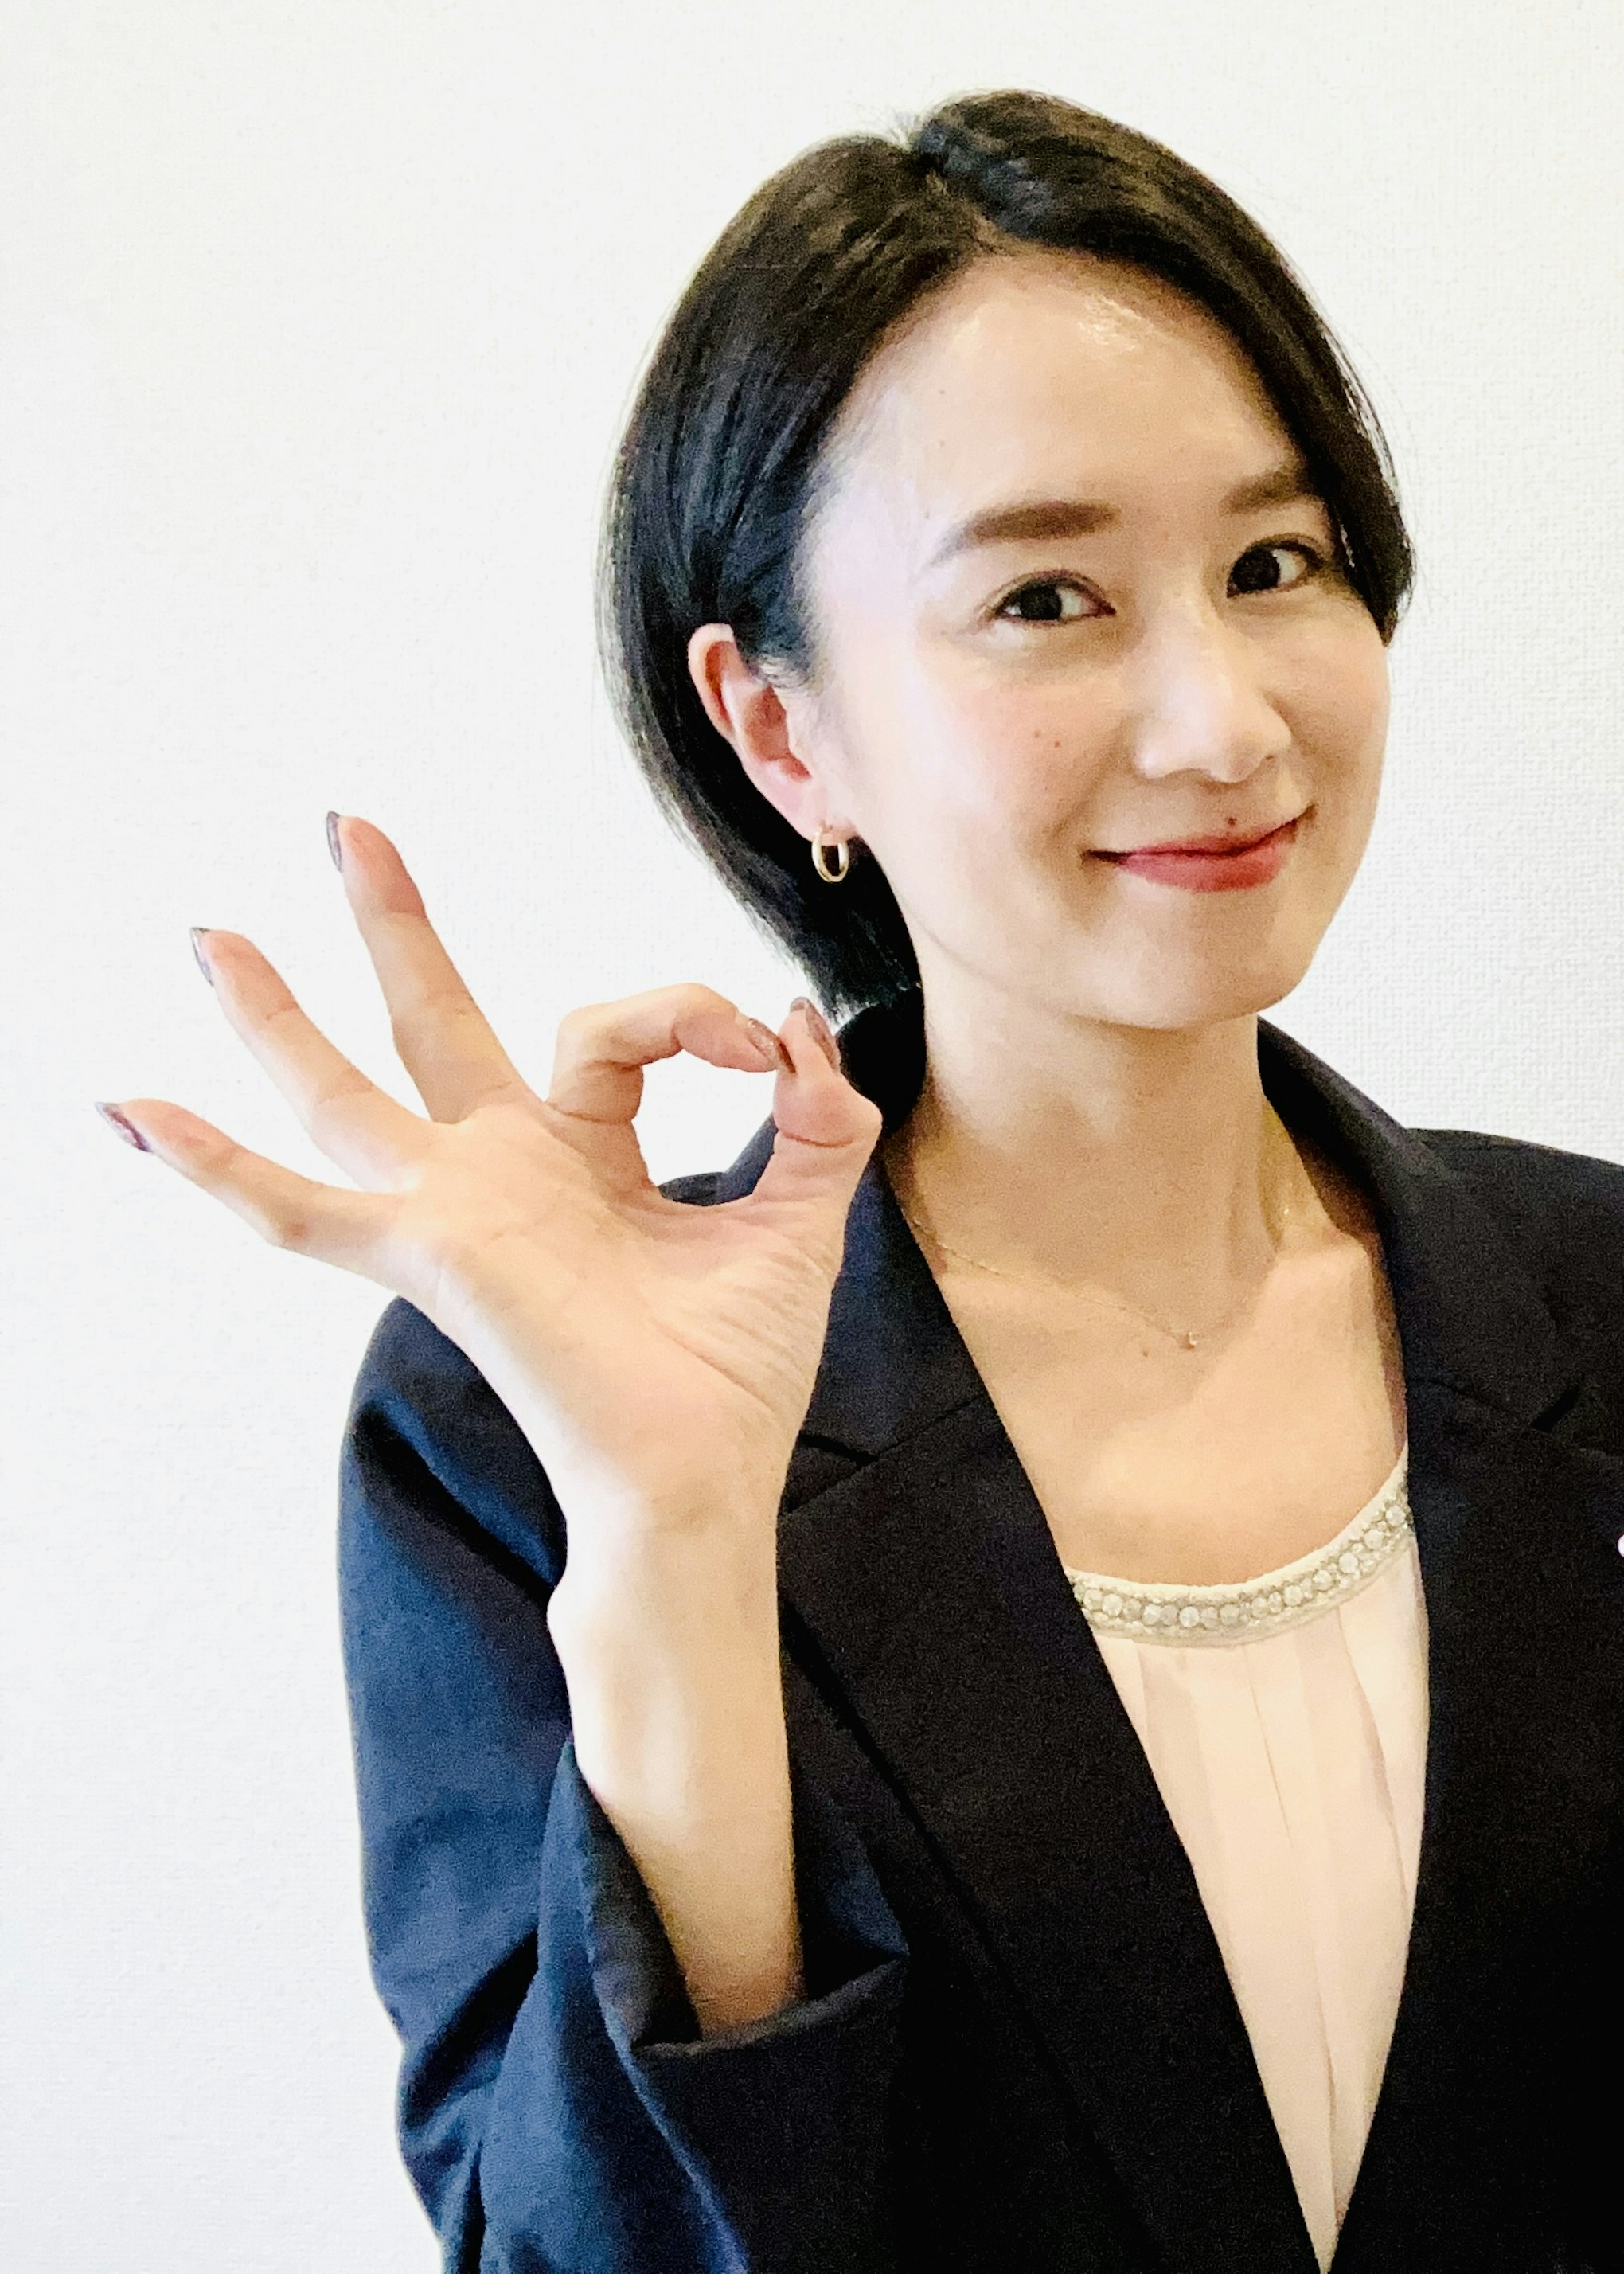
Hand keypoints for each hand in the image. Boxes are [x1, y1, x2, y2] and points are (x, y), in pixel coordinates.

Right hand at [97, 815, 883, 1571]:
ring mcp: (455, 1211)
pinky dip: (212, 1162)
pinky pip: (296, 1207)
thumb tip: (800, 1026)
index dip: (694, 1015)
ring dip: (275, 1014)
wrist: (704, 1474)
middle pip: (431, 1021)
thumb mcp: (800, 1215)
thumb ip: (819, 1116)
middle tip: (350, 825)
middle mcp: (505, 1174)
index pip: (613, 1029)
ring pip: (344, 1092)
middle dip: (395, 924)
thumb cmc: (734, 1370)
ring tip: (209, 936)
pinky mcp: (430, 1252)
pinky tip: (129, 1111)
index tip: (763, 1051)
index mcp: (583, 1157)